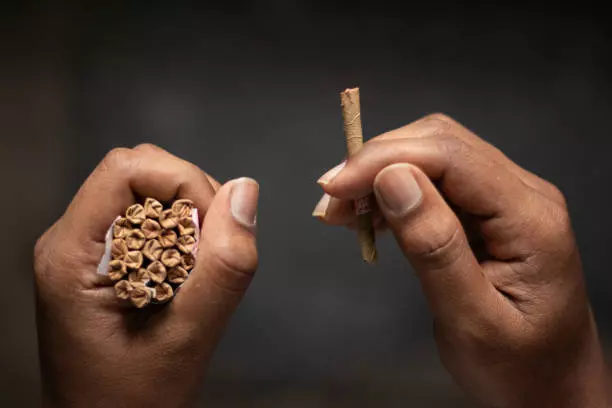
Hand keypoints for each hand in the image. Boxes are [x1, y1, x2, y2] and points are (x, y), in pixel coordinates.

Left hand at [34, 144, 258, 407]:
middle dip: (191, 197)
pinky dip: (181, 233)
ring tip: (203, 267)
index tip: (215, 228)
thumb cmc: (134, 399)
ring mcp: (84, 249)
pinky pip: (145, 219)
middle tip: (215, 250)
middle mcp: (70, 241)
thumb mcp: (189, 337)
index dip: (182, 182)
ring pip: (145, 192)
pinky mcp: (101, 260)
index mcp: (72, 253)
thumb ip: (223, 266)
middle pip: (137, 173)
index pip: (126, 169)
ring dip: (189, 216)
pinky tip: (190, 271)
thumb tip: (246, 191)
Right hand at [314, 114, 609, 406]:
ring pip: (434, 157)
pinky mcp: (488, 212)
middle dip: (376, 163)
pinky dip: (393, 192)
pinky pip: (435, 182)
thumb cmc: (519, 367)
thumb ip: (435, 247)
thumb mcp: (472, 320)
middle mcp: (523, 196)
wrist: (551, 385)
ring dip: (380, 174)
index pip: (452, 157)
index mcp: (530, 219)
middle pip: (441, 143)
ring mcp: (507, 200)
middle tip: (331, 203)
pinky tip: (368, 216)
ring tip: (341, 212)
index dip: (385, 159)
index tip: (334, 187)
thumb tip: (393, 180)